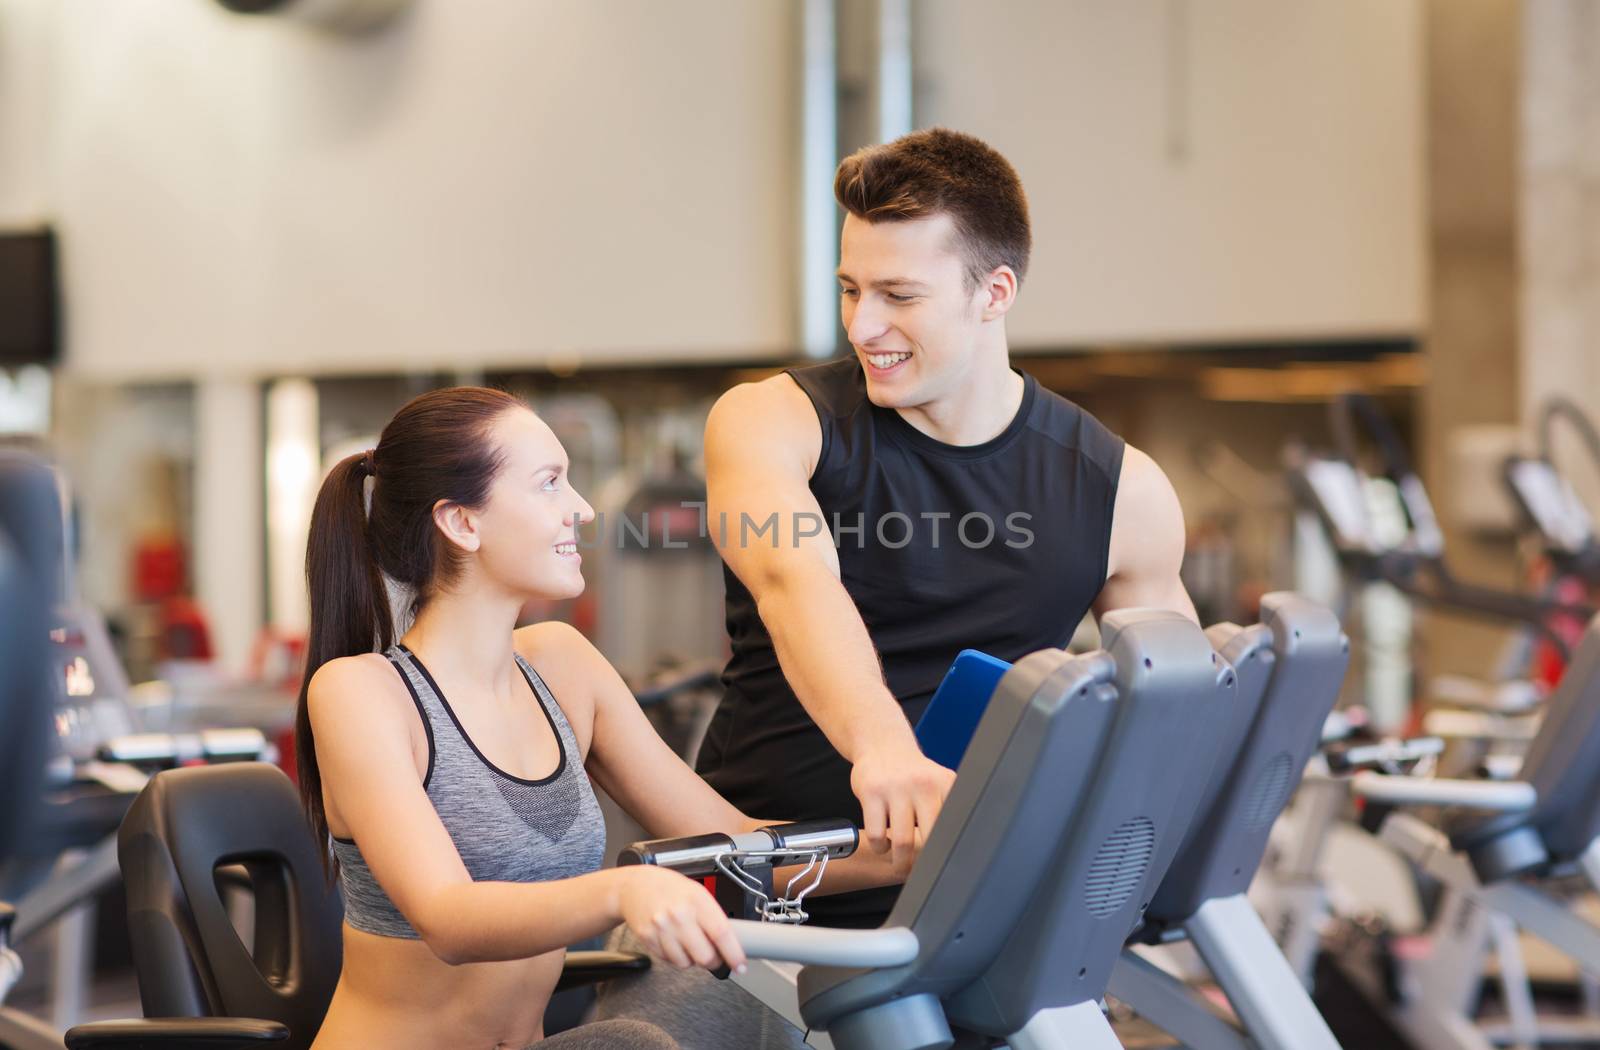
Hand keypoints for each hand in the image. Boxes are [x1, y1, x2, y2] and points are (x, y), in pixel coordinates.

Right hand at [616, 866, 745, 972]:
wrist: (635, 886)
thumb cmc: (670, 888)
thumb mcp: (697, 893)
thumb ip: (713, 917)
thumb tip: (730, 944)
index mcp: (697, 901)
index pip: (721, 933)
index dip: (734, 954)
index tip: (740, 965)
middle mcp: (679, 915)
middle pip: (704, 956)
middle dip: (713, 961)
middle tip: (715, 957)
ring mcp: (662, 928)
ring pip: (685, 963)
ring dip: (692, 960)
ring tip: (689, 943)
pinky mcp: (648, 939)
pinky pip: (668, 961)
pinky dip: (675, 956)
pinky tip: (673, 941)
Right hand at [849, 736, 955, 873]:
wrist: (882, 745)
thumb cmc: (913, 775)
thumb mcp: (938, 784)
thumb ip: (948, 810)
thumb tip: (957, 852)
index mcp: (946, 784)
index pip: (954, 827)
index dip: (950, 852)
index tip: (945, 867)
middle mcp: (924, 784)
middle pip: (931, 839)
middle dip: (926, 864)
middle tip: (923, 873)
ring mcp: (897, 788)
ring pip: (902, 842)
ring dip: (900, 861)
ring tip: (900, 863)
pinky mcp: (872, 793)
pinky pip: (877, 835)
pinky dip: (880, 847)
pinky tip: (883, 843)